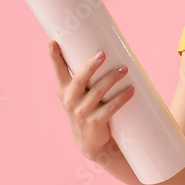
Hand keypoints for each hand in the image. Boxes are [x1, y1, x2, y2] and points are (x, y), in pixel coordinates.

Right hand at [48, 39, 134, 160]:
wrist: (91, 143)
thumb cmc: (88, 110)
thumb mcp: (81, 95)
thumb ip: (86, 78)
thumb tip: (105, 51)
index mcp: (64, 91)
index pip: (58, 71)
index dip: (54, 57)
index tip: (53, 42)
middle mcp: (70, 101)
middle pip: (80, 79)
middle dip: (90, 66)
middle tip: (102, 54)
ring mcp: (81, 113)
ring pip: (97, 91)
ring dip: (112, 78)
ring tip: (124, 68)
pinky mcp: (95, 123)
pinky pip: (110, 107)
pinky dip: (122, 98)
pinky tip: (131, 90)